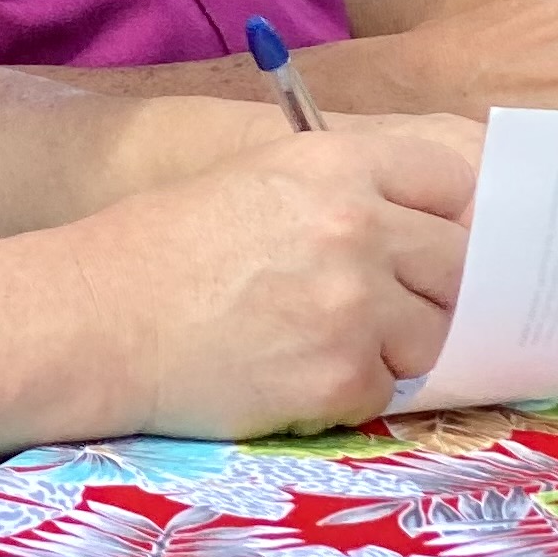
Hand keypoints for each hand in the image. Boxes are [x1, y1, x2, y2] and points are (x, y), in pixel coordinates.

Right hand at [74, 115, 476, 433]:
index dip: (446, 213)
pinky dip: (351, 390)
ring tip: (324, 339)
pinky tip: (296, 372)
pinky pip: (387, 391)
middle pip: (458, 263)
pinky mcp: (340, 379)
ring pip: (433, 335)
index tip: (432, 238)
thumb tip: (427, 226)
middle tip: (380, 302)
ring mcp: (354, 307)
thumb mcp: (258, 179)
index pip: (449, 180)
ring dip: (395, 344)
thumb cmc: (164, 246)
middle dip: (431, 286)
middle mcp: (357, 229)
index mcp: (336, 165)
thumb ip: (346, 191)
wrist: (98, 320)